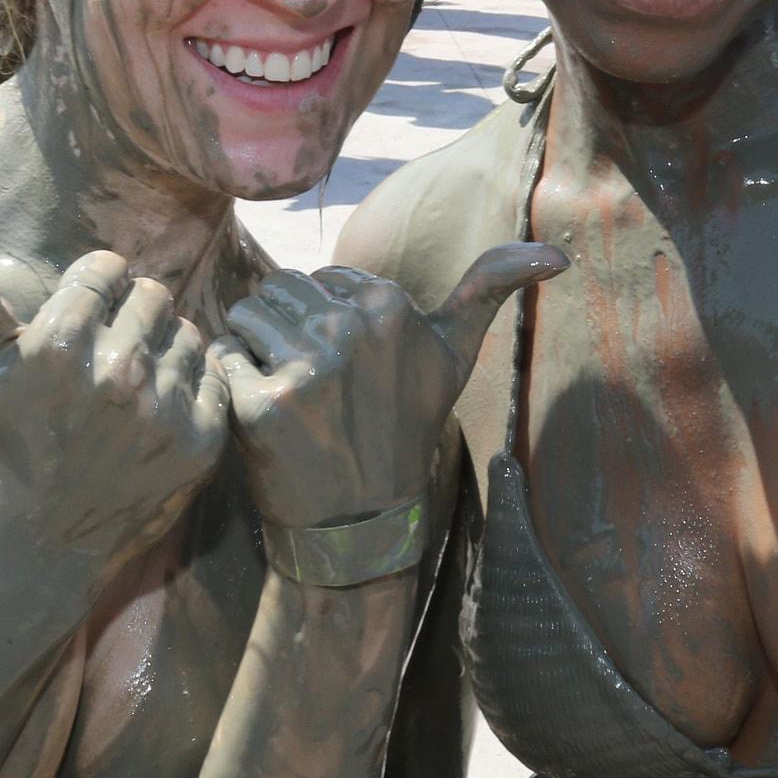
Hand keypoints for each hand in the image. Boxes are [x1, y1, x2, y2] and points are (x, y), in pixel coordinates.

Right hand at [0, 218, 228, 585]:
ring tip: (133, 378)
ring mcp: (162, 410)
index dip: (95, 285)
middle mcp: (116, 374)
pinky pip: (213, 373)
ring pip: (187, 329)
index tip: (82, 314)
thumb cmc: (9, 432)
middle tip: (110, 347)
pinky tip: (161, 404)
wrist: (44, 530)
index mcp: (60, 345)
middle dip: (131, 311)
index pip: (106, 267)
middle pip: (153, 292)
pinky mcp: (200, 439)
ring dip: (164, 345)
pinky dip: (192, 382)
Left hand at [216, 244, 567, 528]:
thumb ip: (488, 288)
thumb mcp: (454, 356)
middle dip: (286, 326)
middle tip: (314, 384)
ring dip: (254, 349)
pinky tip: (261, 413)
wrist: (361, 525)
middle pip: (279, 288)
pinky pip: (221, 354)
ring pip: (246, 314)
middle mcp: (347, 328)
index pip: (322, 276)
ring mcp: (303, 367)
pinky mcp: (260, 403)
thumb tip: (556, 253)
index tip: (347, 364)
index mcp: (389, 305)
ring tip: (288, 394)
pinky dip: (229, 378)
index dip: (326, 316)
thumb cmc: (405, 429)